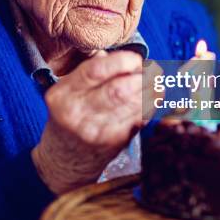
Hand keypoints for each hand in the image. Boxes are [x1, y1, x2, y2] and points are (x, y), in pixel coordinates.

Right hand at [31, 50, 142, 193]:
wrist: (63, 160)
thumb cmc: (69, 116)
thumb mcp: (67, 92)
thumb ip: (91, 71)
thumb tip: (123, 58)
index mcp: (63, 94)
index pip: (96, 71)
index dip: (122, 61)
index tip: (135, 59)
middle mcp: (76, 113)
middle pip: (118, 90)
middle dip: (142, 77)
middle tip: (152, 71)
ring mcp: (95, 131)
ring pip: (132, 105)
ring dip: (151, 90)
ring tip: (157, 82)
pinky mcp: (112, 144)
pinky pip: (138, 119)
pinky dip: (149, 106)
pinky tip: (152, 99)